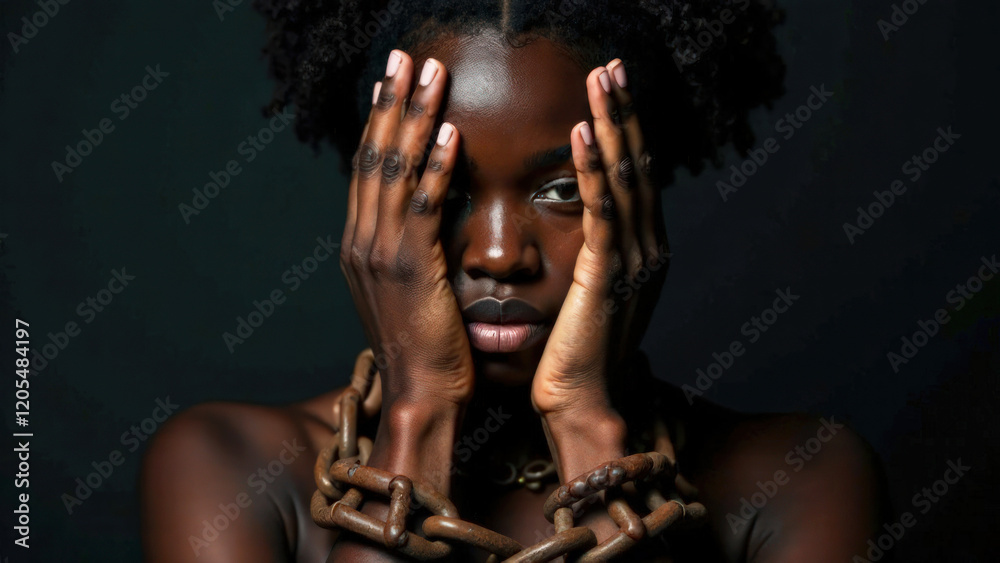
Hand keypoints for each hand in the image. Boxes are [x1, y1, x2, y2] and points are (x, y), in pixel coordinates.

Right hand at [340, 49, 474, 408]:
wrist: (421, 396)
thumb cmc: (425, 348)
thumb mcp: (407, 291)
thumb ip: (409, 248)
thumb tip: (424, 215)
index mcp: (359, 245)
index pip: (368, 169)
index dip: (379, 120)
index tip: (392, 81)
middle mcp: (361, 242)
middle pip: (374, 157)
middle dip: (391, 102)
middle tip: (404, 56)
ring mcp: (380, 254)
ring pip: (394, 171)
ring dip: (414, 118)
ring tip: (430, 74)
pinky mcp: (410, 268)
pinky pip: (423, 207)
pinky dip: (434, 167)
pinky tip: (449, 132)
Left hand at [531, 58, 668, 418]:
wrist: (583, 403)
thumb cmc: (576, 355)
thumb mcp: (592, 295)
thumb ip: (596, 258)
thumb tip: (585, 228)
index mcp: (642, 251)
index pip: (635, 178)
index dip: (626, 131)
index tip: (612, 90)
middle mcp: (648, 249)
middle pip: (638, 166)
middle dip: (626, 112)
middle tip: (614, 66)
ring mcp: (634, 261)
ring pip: (625, 178)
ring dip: (614, 125)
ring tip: (603, 79)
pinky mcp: (609, 274)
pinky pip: (603, 210)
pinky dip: (595, 168)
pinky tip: (585, 131)